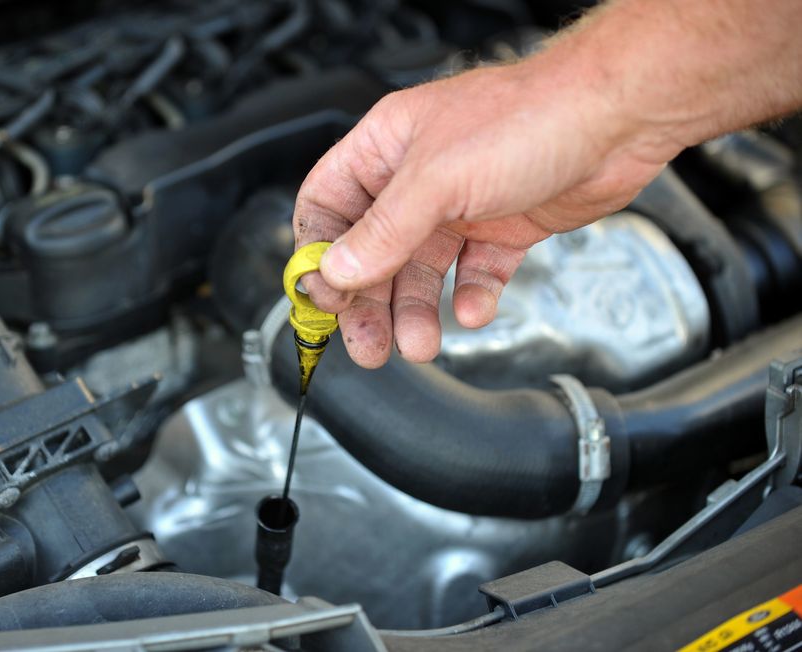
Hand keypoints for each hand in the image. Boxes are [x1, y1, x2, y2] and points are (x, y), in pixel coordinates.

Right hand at [293, 59, 677, 367]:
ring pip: (421, 272)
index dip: (319, 254)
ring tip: (419, 344)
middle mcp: (417, 179)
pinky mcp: (500, 229)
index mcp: (386, 148)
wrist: (619, 120)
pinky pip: (473, 275)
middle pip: (371, 251)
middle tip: (368, 345)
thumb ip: (384, 232)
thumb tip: (337, 274)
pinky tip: (475, 309)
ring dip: (416, 311)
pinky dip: (471, 298)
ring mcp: (460, 206)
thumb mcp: (438, 178)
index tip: (324, 299)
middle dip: (368, 302)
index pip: (328, 205)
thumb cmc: (530, 117)